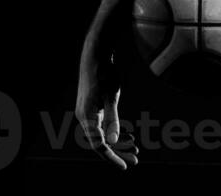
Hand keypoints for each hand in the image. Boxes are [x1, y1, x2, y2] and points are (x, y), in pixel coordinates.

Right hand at [75, 43, 138, 169]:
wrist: (96, 55)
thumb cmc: (104, 74)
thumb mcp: (111, 96)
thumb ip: (113, 120)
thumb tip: (114, 142)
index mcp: (86, 117)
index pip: (99, 145)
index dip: (112, 157)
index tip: (125, 166)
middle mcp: (84, 117)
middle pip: (101, 142)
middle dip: (119, 152)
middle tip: (136, 159)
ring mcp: (87, 113)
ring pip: (103, 135)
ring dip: (119, 142)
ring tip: (136, 148)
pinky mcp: (92, 108)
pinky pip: (103, 126)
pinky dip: (115, 131)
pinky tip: (129, 134)